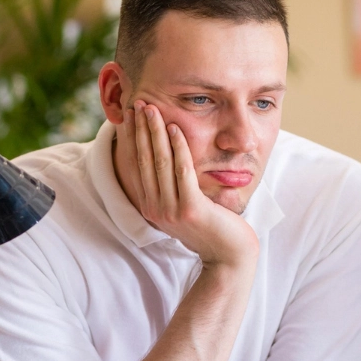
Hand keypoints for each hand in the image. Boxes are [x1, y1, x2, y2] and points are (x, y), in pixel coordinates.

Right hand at [121, 101, 258, 268]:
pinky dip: (178, 148)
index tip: (129, 115)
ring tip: (152, 108)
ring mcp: (171, 211)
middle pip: (144, 160)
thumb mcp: (186, 206)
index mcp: (150, 206)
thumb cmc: (212, 228)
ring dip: (155, 132)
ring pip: (159, 162)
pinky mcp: (190, 210)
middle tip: (138, 103)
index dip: (131, 139)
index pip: (136, 166)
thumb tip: (169, 159)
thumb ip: (174, 187)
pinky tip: (176, 128)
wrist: (230, 257)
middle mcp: (155, 209)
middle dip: (140, 129)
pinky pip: (182, 172)